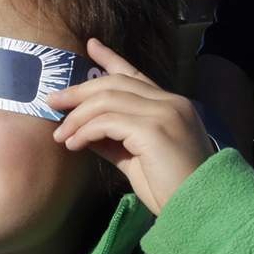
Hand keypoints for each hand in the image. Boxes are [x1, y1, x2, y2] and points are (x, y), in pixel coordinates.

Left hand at [48, 40, 216, 215]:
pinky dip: (85, 131)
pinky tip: (74, 144)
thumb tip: (82, 130)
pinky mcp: (154, 129)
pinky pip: (108, 121)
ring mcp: (165, 113)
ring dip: (77, 116)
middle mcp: (171, 103)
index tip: (91, 46)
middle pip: (116, 83)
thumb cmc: (171, 189)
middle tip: (53, 101)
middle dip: (80, 90)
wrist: (200, 208)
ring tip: (60, 135)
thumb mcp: (137, 160)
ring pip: (108, 99)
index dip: (112, 58)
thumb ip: (114, 140)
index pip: (136, 75)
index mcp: (172, 106)